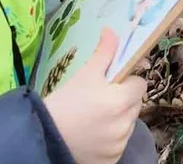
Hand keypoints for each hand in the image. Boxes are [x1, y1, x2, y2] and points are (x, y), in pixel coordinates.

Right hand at [45, 29, 145, 163]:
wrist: (42, 138)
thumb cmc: (64, 103)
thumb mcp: (84, 75)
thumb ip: (104, 53)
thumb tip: (112, 31)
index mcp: (122, 100)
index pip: (139, 85)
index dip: (127, 81)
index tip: (111, 83)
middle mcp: (125, 124)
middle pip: (134, 105)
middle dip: (122, 100)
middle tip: (98, 99)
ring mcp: (119, 144)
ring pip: (126, 125)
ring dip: (116, 120)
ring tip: (92, 118)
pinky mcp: (111, 159)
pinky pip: (117, 144)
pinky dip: (109, 139)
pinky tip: (91, 134)